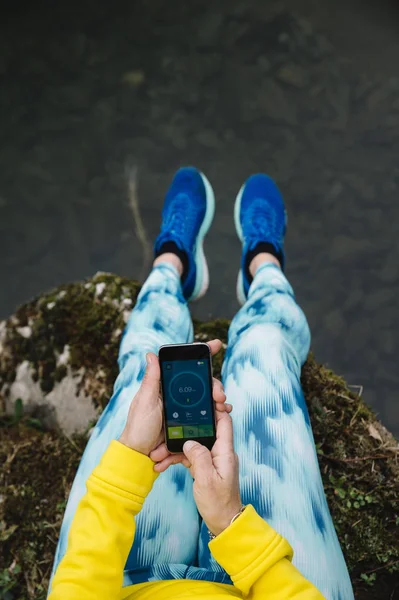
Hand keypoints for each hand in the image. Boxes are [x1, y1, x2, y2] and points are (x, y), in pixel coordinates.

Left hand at [119, 340, 230, 458]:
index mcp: (166, 386)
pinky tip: (222, 415)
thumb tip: (151, 354)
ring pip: (207, 398)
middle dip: (214, 385)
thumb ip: (151, 379)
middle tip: (219, 395)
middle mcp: (177, 395)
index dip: (200, 354)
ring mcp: (185, 409)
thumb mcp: (145, 400)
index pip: (185, 365)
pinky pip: (206, 416)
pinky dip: (216, 414)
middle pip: (202, 383)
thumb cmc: (138, 426)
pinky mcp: (190, 424)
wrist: (141, 454)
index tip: (215, 344)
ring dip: (218, 400)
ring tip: (222, 406)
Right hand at [152, 403, 241, 536]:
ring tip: (157, 454)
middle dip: (185, 428)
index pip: (224, 421)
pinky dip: (176, 458)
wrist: (222, 523)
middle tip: (169, 423)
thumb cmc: (218, 503)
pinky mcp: (204, 466)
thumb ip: (199, 457)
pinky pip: (188, 456)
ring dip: (175, 447)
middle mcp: (219, 451)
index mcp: (225, 451)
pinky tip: (162, 463)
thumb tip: (189, 441)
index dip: (215, 407)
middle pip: (203, 430)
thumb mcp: (207, 480)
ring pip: (192, 444)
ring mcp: (211, 458)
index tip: (202, 396)